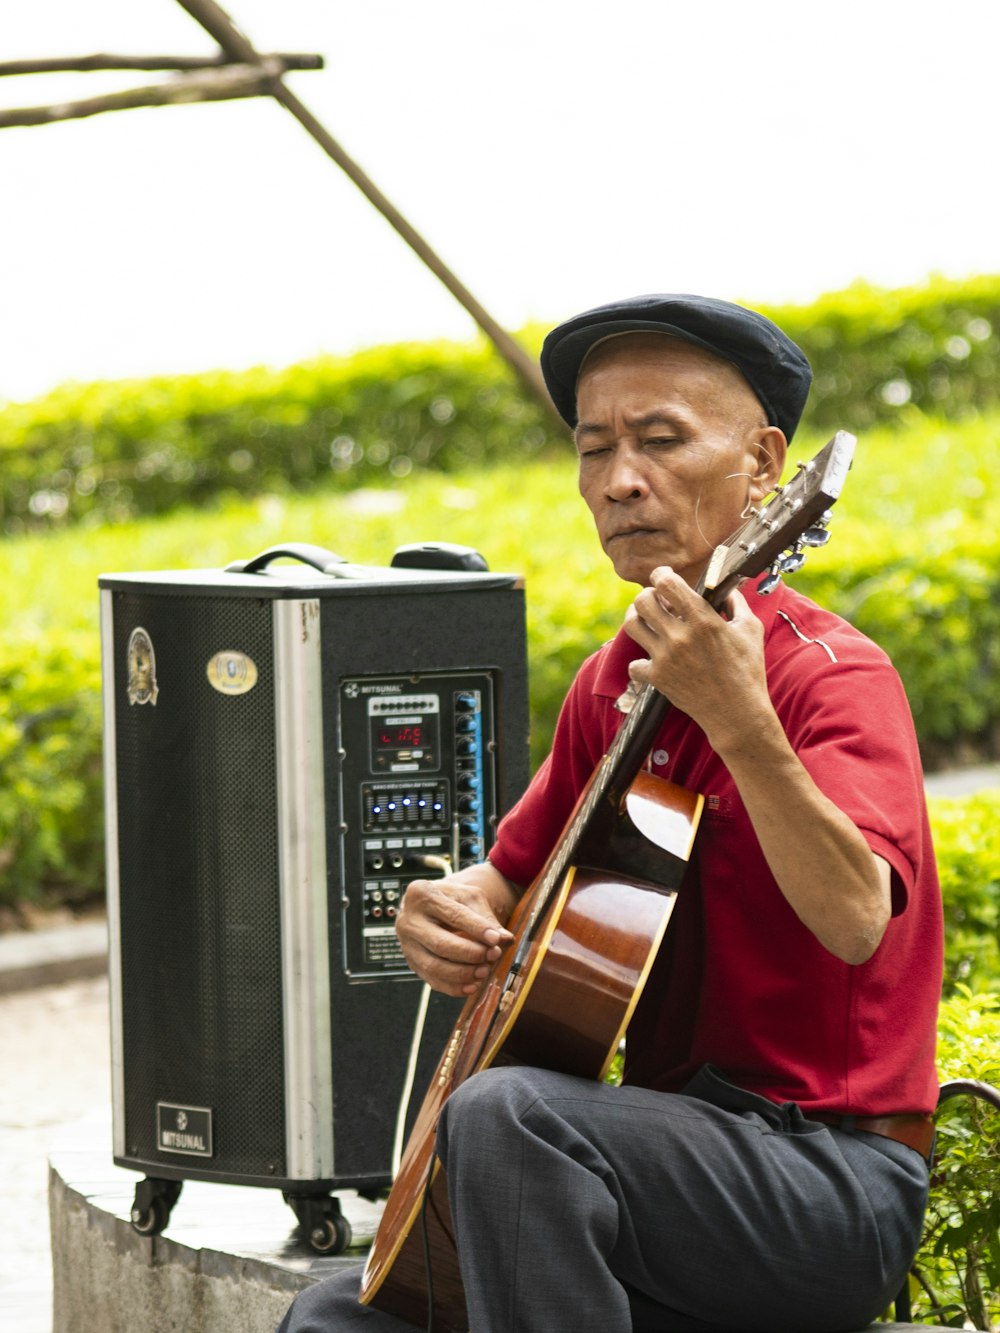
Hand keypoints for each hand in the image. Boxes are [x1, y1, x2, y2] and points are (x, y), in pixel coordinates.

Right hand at [395, 864, 517, 996]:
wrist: (434, 906)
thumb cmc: (453, 899)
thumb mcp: (470, 897)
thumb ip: (487, 918)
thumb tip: (505, 939)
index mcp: (421, 894)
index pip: (452, 915)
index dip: (476, 929)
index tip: (496, 939)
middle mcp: (408, 920)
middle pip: (440, 944)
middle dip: (470, 953)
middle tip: (493, 955)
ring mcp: (406, 944)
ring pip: (434, 966)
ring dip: (463, 973)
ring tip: (485, 971)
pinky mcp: (412, 963)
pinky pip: (432, 980)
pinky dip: (454, 987)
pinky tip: (473, 985)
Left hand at [623, 565, 768, 753]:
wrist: (737, 713)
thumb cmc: (748, 670)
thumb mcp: (750, 630)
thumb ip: (736, 603)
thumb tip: (726, 588)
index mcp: (703, 620)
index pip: (667, 584)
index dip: (661, 574)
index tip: (663, 576)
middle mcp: (679, 637)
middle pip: (642, 601)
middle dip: (648, 595)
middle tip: (657, 601)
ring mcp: (665, 658)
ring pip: (632, 626)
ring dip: (637, 618)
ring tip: (647, 621)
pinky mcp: (658, 678)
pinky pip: (634, 664)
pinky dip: (640, 662)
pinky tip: (653, 659)